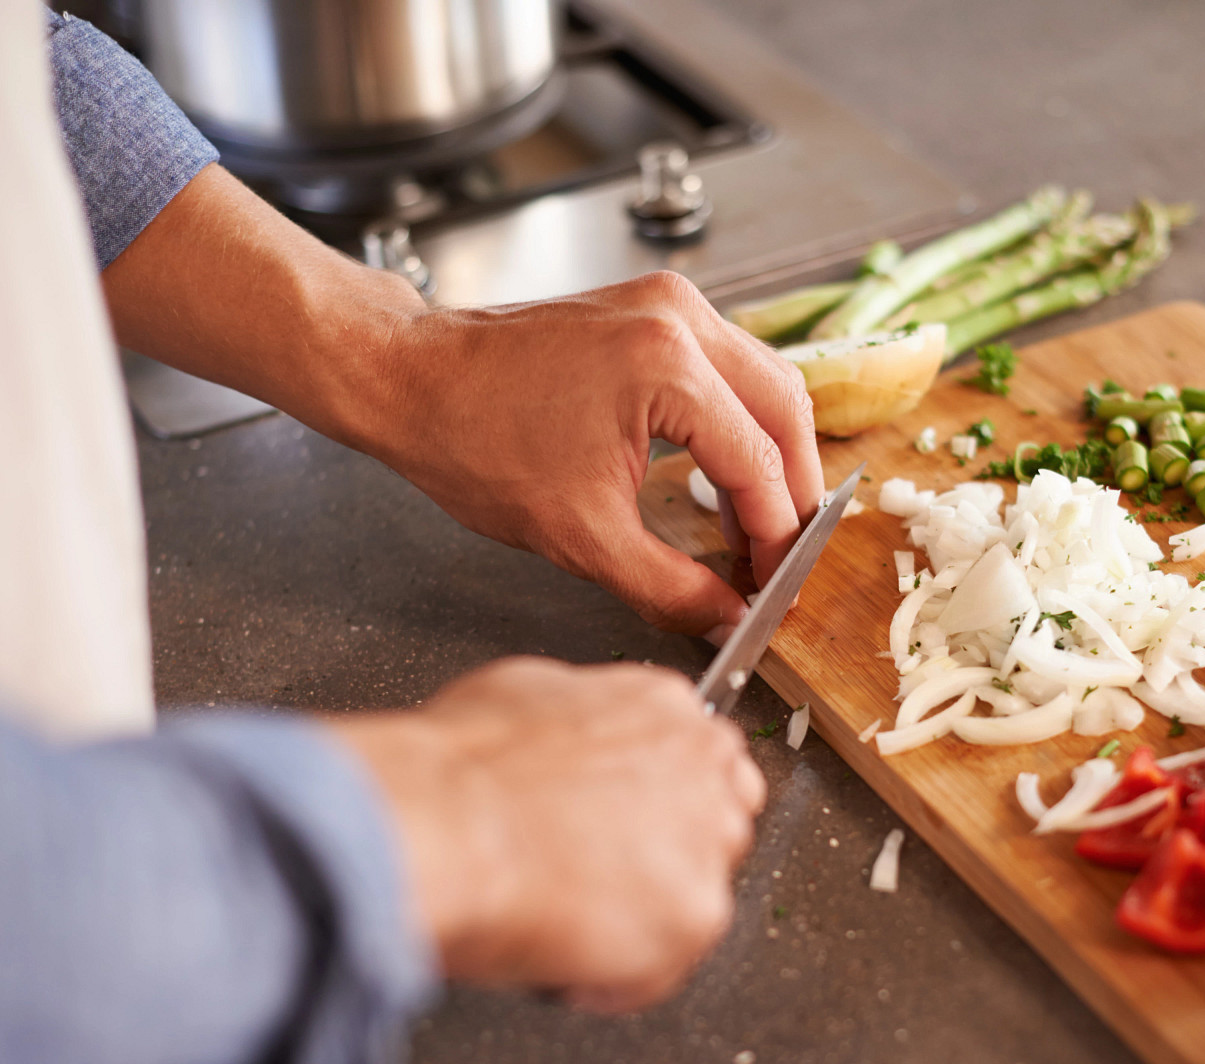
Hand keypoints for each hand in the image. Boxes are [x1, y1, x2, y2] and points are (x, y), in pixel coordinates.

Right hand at [324, 657, 762, 1011]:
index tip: (626, 828)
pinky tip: (561, 960)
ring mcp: (706, 844)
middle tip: (595, 881)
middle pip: (717, 827)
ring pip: (693, 901)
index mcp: (663, 708)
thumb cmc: (460, 769)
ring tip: (566, 923)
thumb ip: (576, 719)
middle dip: (664, 860)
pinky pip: (661, 969)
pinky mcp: (695, 916)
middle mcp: (703, 769)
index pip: (702, 761)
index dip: (659, 805)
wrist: (446, 824)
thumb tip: (563, 742)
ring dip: (640, 920)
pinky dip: (613, 981)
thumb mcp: (520, 694)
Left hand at [363, 272, 822, 637]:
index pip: (760, 465)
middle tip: (781, 558)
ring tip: (755, 526)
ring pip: (766, 382)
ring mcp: (669, 303)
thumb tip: (725, 618)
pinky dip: (740, 423)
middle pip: (786, 410)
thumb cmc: (474, 442)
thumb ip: (669, 587)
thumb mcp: (581, 536)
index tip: (775, 587)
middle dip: (794, 492)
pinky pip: (728, 367)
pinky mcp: (653, 307)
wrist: (411, 381)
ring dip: (772, 456)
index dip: (776, 538)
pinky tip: (724, 475)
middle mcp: (680, 319)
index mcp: (668, 367)